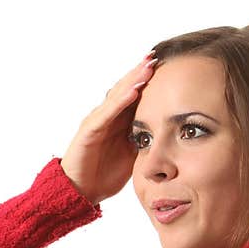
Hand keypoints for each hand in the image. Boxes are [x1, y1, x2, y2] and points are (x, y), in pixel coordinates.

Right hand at [60, 52, 158, 205]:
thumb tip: (167, 134)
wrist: (80, 191)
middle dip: (141, 72)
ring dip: (133, 80)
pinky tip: (134, 91)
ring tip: (148, 66)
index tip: (167, 66)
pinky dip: (120, 101)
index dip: (148, 81)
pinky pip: (107, 113)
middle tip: (157, 56)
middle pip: (126, 89)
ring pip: (117, 95)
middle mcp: (107, 117)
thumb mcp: (132, 155)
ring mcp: (97, 121)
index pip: (135, 95)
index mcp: (118, 122)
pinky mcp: (90, 131)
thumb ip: (145, 141)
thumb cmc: (104, 175)